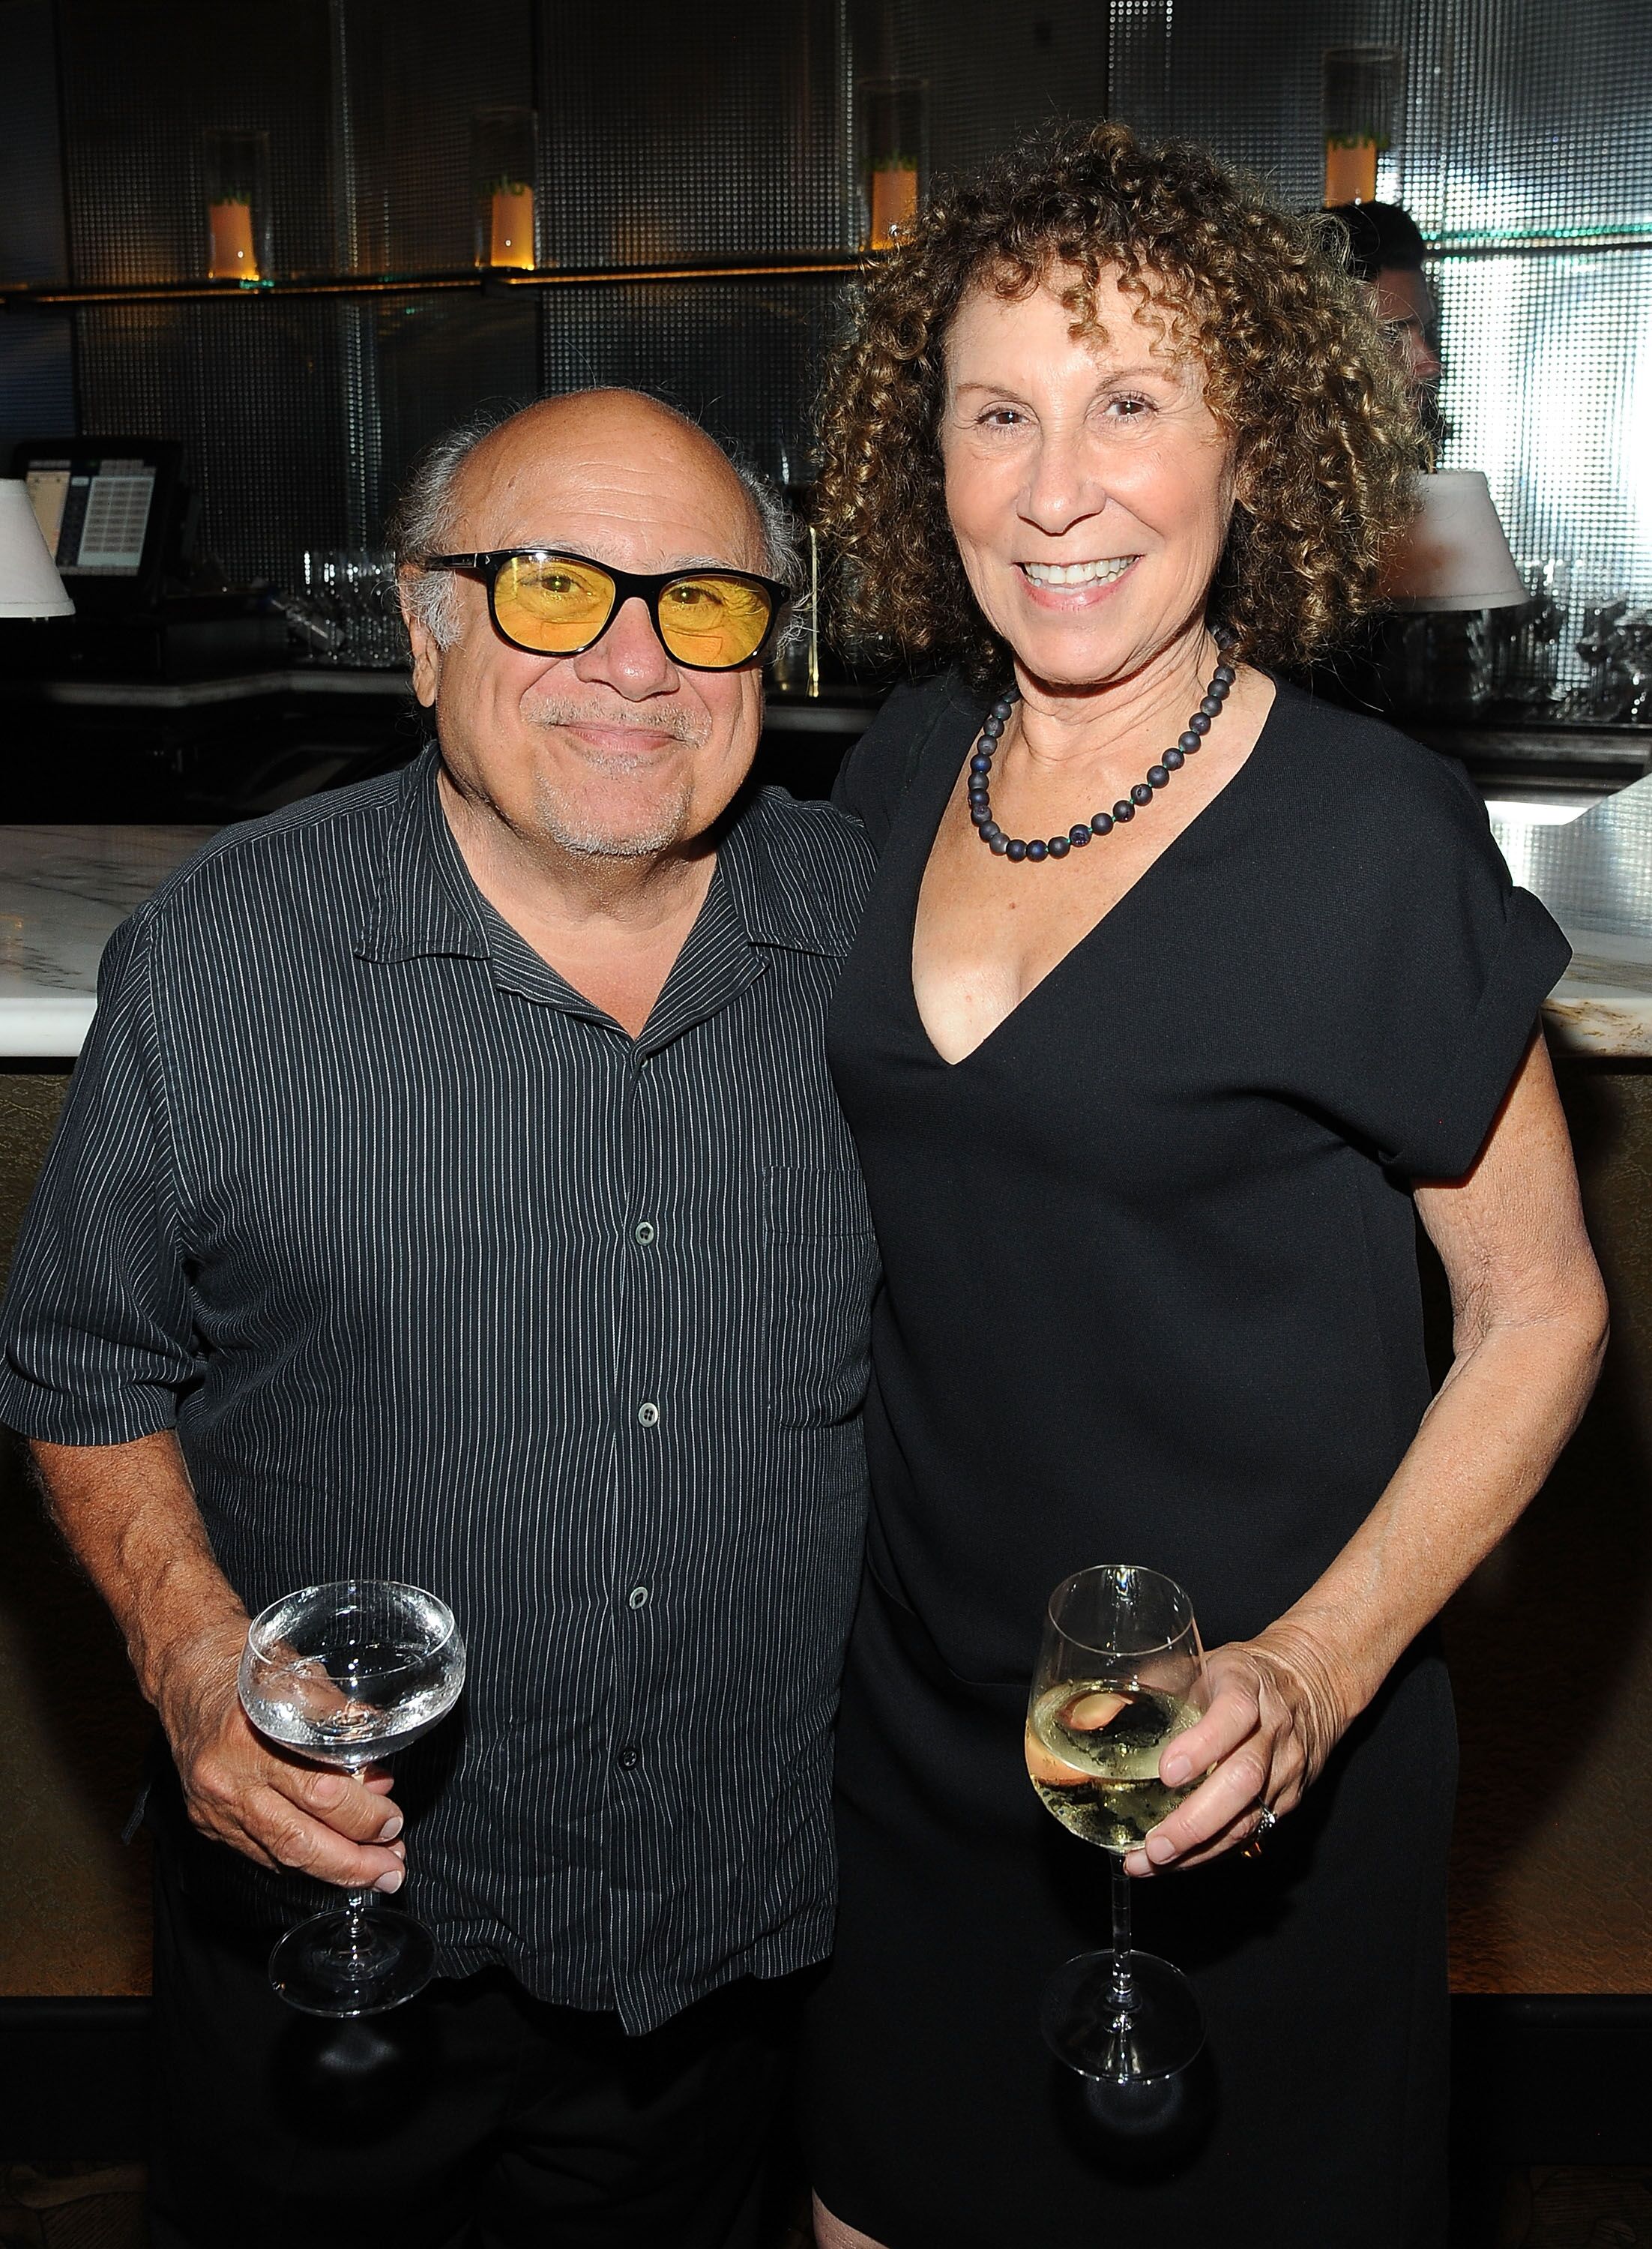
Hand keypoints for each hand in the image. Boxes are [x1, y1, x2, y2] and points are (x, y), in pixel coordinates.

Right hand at [154, 1613, 407, 1889]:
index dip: (363, 1816)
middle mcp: (229, 1780)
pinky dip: (300, 1859)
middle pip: (299, 1840)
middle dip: (353, 1863)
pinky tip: (329, 1858)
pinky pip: (260, 1853)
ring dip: (332, 1869)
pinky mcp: (206, 1821)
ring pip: (279, 1857)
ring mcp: (214, 1807)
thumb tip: (379, 1773)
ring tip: (373, 1869)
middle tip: (391, 1868)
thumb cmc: (248, 1669)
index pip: (321, 1793)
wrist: (186, 1672)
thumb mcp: (302, 1676)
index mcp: (253, 1738)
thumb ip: (341, 1725)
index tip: (392, 1821)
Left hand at [1122, 1626, 1352, 1875]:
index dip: (1203, 1746)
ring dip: (1199, 1848)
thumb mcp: (1199, 1662)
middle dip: (1196, 1819)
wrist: (1311, 1682)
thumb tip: (1089, 1715)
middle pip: (1243, 1780)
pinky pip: (1252, 1832)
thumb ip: (1151, 1683)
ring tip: (1151, 1863)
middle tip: (1154, 1844)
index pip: (1234, 1714)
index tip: (1167, 1771)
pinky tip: (1177, 1863)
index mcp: (1247, 1686)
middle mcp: (1273, 1730)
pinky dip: (1212, 1851)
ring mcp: (1285, 1769)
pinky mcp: (1289, 1799)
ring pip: (1250, 1817)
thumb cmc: (1240, 1674)